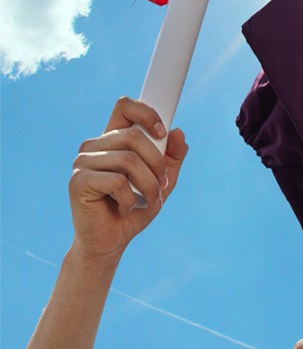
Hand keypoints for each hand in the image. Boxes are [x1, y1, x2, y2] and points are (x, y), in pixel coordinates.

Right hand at [68, 97, 186, 260]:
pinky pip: (116, 181)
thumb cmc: (135, 208)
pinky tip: (125, 208)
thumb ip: (172, 158)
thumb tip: (178, 133)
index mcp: (113, 139)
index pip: (125, 107)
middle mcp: (94, 146)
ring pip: (128, 159)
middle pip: (132, 136)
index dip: (146, 113)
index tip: (162, 132)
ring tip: (149, 199)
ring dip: (148, 184)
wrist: (111, 241)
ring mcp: (83, 162)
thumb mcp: (162, 181)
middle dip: (157, 163)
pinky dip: (130, 199)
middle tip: (162, 184)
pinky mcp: (78, 181)